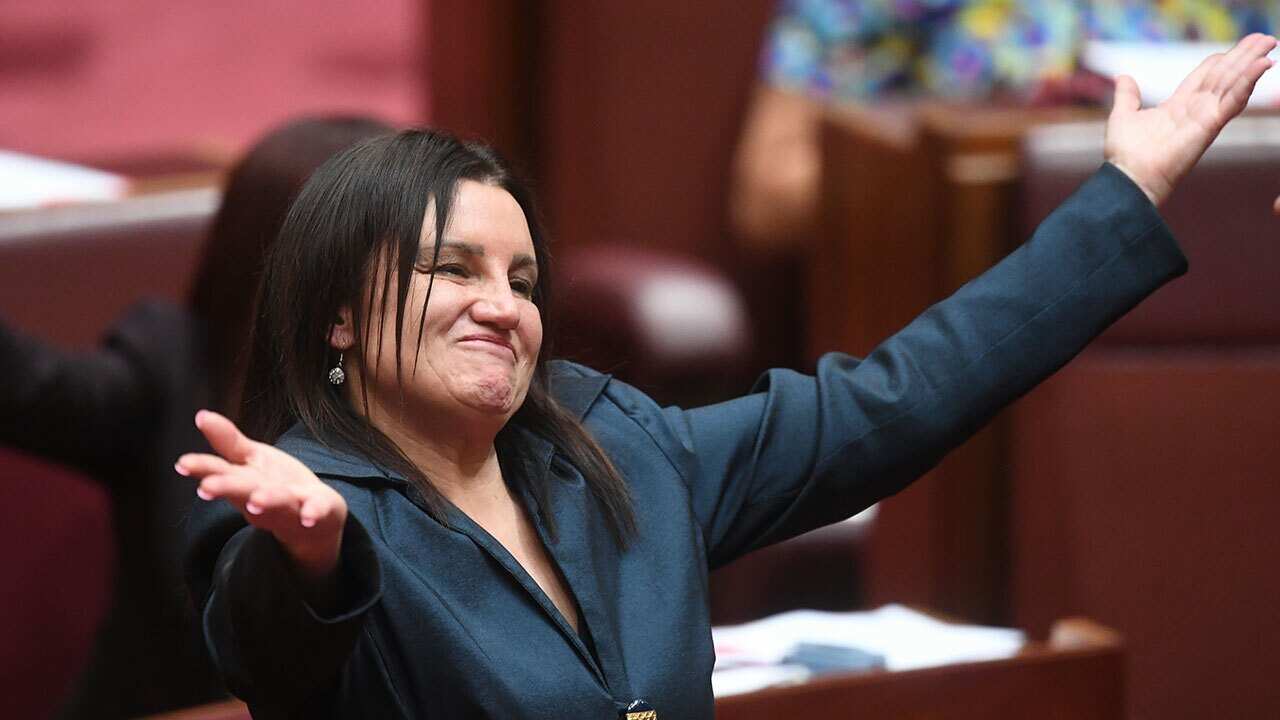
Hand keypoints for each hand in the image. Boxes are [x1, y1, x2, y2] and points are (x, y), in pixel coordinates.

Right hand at [177, 410, 346, 582]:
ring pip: (277, 502)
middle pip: (243, 490)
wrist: (315, 522)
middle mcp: (262, 496)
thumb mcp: (251, 460)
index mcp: (244, 482)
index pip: (220, 473)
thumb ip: (228, 441)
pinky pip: (316, 511)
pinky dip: (313, 513)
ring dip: (267, 501)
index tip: (183, 464)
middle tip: (207, 487)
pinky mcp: (318, 509)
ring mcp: (290, 504)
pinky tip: (309, 516)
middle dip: (226, 487)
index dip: (202, 468)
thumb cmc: (274, 486)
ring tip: (256, 501)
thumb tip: (201, 414)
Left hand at [1105, 33, 1275, 206]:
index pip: (1204, 77)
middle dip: (1243, 56)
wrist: (1128, 178)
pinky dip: (1247, 82)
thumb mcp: (1123, 116)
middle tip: (1265, 38)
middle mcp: (1195, 111)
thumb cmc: (1124, 155)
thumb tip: (1123, 77)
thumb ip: (1127, 96)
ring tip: (1268, 42)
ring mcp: (1204, 118)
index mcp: (1177, 107)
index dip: (1220, 61)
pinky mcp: (1209, 126)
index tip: (1234, 48)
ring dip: (1251, 62)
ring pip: (1232, 83)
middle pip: (1224, 76)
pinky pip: (1233, 100)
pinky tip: (1261, 65)